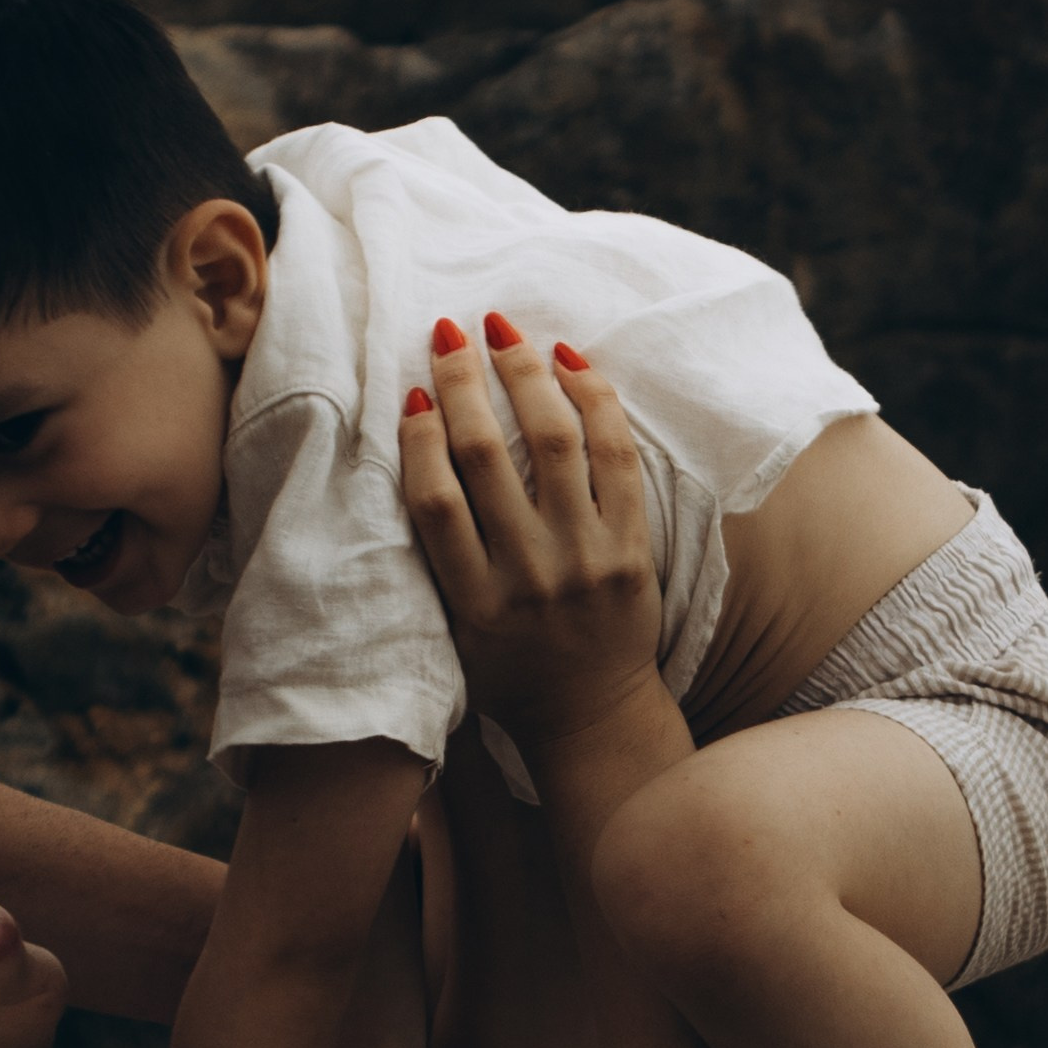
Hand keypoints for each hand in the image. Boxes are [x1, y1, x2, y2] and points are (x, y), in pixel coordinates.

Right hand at [400, 317, 660, 748]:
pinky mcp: (632, 550)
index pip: (435, 503)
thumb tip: (423, 447)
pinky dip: (593, 402)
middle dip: (464, 383)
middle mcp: (528, 576)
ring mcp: (586, 560)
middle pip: (487, 457)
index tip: (414, 393)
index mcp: (472, 601)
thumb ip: (441, 554)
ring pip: (553, 444)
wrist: (592, 715)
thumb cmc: (508, 670)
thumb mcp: (454, 629)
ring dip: (524, 375)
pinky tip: (569, 362)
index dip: (420, 439)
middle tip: (449, 332)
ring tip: (504, 331)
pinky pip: (615, 459)